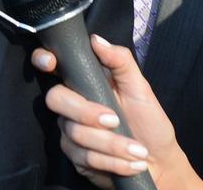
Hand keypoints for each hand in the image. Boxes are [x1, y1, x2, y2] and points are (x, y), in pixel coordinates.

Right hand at [32, 36, 202, 189]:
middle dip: (85, 112)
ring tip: (138, 151)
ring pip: (74, 133)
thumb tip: (96, 39)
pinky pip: (84, 157)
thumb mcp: (140, 88)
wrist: (159, 161)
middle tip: (115, 120)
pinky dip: (113, 161)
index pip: (53, 65)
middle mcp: (71, 105)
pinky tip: (131, 163)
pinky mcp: (75, 157)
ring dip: (112, 144)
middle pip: (55, 99)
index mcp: (84, 82)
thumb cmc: (149, 121)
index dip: (43, 59)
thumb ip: (120, 61)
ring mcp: (70, 131)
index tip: (50, 63)